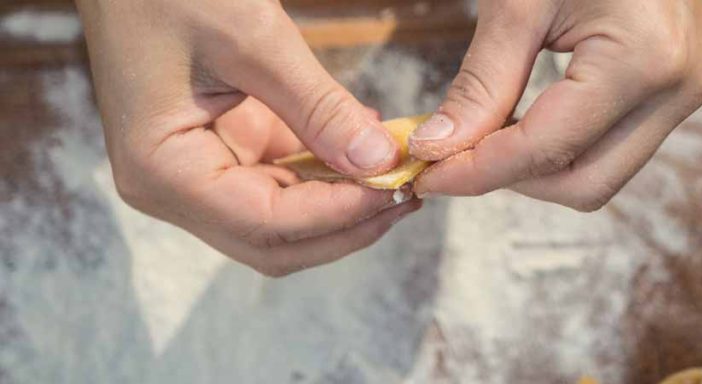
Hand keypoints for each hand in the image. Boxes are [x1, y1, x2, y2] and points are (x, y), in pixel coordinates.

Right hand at [76, 0, 417, 276]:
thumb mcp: (252, 41)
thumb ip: (317, 107)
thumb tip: (379, 161)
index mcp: (162, 172)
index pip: (264, 224)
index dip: (337, 215)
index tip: (397, 189)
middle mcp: (173, 188)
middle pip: (275, 239)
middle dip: (345, 224)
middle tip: (409, 193)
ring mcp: (196, 173)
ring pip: (284, 218)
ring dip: (342, 201)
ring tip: (400, 171)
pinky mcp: (220, 151)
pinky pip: (282, 179)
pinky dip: (328, 170)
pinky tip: (369, 146)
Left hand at [409, 0, 701, 210]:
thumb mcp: (517, 2)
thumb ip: (481, 84)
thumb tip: (436, 149)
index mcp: (644, 59)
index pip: (548, 148)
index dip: (479, 171)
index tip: (426, 174)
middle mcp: (679, 87)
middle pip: (583, 184)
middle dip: (510, 179)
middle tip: (450, 158)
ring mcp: (687, 91)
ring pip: (600, 176)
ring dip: (536, 169)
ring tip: (484, 135)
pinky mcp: (679, 90)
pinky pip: (613, 148)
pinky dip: (561, 147)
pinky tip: (520, 121)